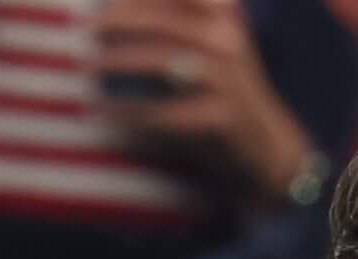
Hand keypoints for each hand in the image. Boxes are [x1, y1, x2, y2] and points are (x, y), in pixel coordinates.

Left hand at [95, 0, 314, 204]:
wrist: (267, 145)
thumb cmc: (222, 89)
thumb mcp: (210, 42)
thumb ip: (174, 19)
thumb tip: (111, 7)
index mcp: (223, 14)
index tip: (101, 4)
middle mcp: (227, 41)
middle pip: (163, 21)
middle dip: (120, 22)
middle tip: (90, 32)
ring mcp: (226, 79)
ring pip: (161, 61)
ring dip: (119, 61)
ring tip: (92, 67)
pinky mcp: (220, 118)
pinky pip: (164, 112)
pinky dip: (131, 111)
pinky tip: (108, 112)